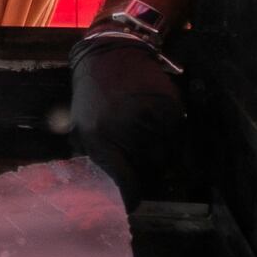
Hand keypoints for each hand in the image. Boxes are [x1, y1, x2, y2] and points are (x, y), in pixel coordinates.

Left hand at [68, 33, 184, 202]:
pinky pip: (176, 134)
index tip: (134, 202)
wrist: (109, 54)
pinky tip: (155, 122)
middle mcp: (128, 131)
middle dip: (145, 170)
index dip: (133, 196)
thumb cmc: (91, 94)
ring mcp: (151, 119)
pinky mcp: (169, 106)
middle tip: (138, 159)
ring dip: (159, 152)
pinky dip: (169, 134)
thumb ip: (91, 156)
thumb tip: (105, 188)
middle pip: (149, 170)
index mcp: (101, 140)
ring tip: (145, 136)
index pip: (126, 182)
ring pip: (166, 154)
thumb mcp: (80, 125)